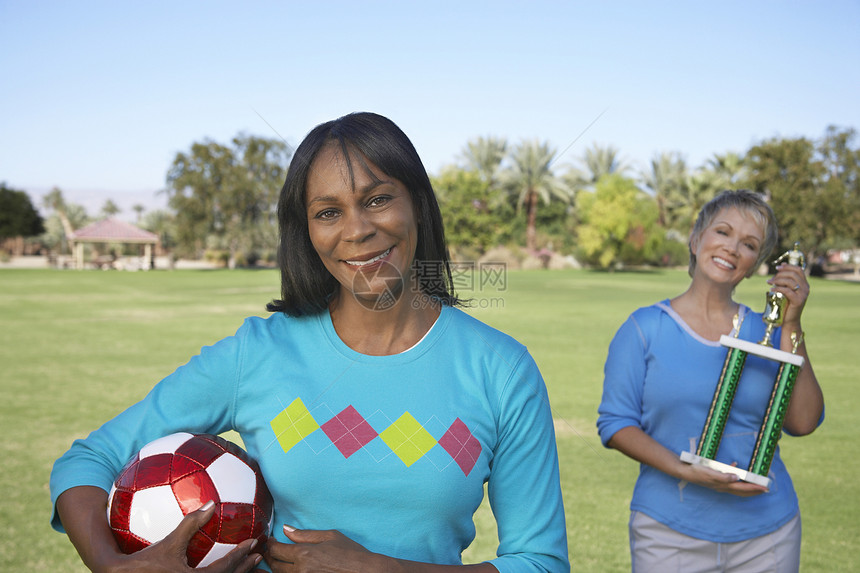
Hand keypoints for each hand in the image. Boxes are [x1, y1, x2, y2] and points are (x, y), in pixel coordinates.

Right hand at [105, 502, 261, 572]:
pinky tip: (228, 567)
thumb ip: (192, 523)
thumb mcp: (170, 542)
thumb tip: (211, 503)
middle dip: (245, 568)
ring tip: (251, 563)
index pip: (225, 569)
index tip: (253, 543)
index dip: (241, 555)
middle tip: (259, 555)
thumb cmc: (146, 560)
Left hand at [265, 526, 382, 572]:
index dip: (270, 545)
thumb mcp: (329, 536)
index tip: (271, 541)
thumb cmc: (350, 553)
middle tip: (270, 550)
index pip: (277, 550)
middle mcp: (301, 570)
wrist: (364, 572)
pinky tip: (289, 569)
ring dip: (276, 567)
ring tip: (278, 560)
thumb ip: (304, 534)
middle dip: (270, 557)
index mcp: (305, 554)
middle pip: (275, 566)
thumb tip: (286, 529)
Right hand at [682, 463, 767, 497]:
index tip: (765, 488)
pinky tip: (736, 467)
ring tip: (755, 483)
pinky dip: (736, 476)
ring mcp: (719, 483)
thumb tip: (737, 477)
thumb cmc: (697, 471)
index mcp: (723, 485)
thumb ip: (724, 476)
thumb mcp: (710, 472)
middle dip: (754, 491)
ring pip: (737, 487)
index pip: (743, 489)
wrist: (685, 471)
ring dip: (747, 486)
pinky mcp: (716, 479)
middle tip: (765, 489)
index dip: (754, 488)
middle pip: (742, 491)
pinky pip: (730, 479)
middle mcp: (723, 486)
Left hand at [767, 263, 808, 324]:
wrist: (789, 320)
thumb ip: (785, 280)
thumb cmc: (786, 304)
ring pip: (790, 281)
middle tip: (771, 279)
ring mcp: (803, 295)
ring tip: (770, 283)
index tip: (778, 267)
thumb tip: (780, 267)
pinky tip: (771, 290)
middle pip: (793, 274)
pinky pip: (787, 291)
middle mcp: (806, 288)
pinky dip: (778, 289)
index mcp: (804, 284)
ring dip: (777, 280)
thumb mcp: (786, 290)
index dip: (788, 266)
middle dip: (780, 274)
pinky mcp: (798, 301)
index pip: (799, 270)